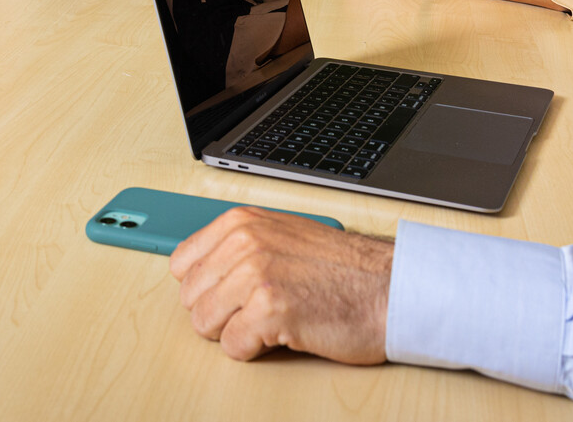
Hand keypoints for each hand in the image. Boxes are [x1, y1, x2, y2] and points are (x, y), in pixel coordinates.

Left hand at [169, 207, 393, 363]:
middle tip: (257, 310)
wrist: (390, 289)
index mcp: (242, 222)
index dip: (204, 287)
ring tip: (270, 321)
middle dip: (220, 312)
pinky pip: (232, 347)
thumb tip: (203, 271)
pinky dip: (254, 350)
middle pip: (191, 297)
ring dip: (235, 331)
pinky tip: (282, 333)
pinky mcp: (269, 311)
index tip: (228, 294)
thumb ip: (241, 246)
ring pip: (204, 323)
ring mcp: (255, 275)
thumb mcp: (283, 236)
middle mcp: (244, 243)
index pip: (182, 264)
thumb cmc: (343, 270)